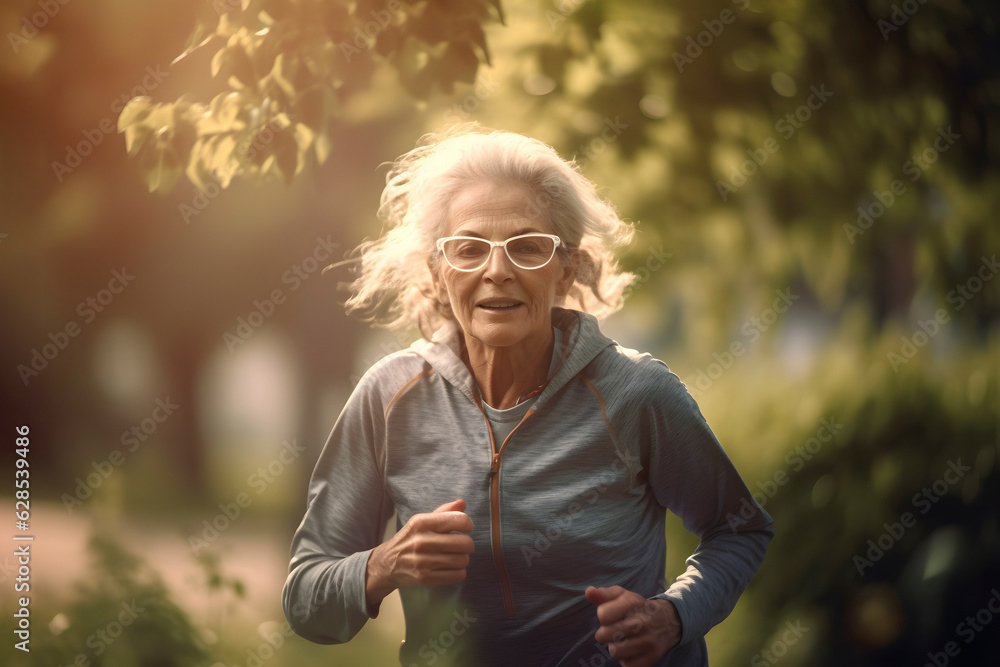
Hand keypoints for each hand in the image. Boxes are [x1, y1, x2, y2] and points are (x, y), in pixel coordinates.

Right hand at [365, 499, 473, 614]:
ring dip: (463, 559)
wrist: (386, 564)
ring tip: (454, 557)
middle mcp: (421, 541)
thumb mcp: (421, 521)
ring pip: (463, 560)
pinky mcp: (425, 579)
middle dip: (467, 544)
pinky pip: (457, 576)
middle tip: (461, 545)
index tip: (464, 528)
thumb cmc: (409, 540)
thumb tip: (462, 503)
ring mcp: (422, 561)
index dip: (467, 524)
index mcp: (421, 522)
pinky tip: (451, 568)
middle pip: (465, 543)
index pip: (459, 519)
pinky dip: (459, 572)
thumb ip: (443, 512)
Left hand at [585, 585, 681, 666]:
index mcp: (633, 604)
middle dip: (604, 634)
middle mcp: (642, 622)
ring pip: (615, 652)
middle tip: (613, 631)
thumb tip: (589, 592)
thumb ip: (604, 594)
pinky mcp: (653, 656)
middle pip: (604, 635)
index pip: (603, 615)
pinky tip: (631, 650)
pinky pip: (627, 665)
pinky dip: (626, 660)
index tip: (610, 615)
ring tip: (622, 641)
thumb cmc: (638, 608)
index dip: (603, 616)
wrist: (669, 620)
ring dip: (615, 648)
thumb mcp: (623, 596)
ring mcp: (649, 640)